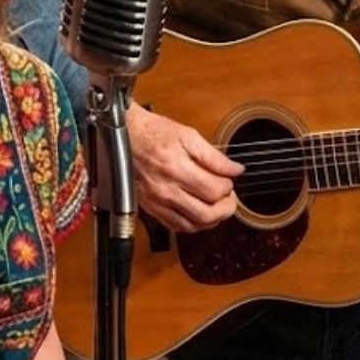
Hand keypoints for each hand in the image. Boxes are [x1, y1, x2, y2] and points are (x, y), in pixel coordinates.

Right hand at [125, 103, 241, 231]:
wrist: (125, 136)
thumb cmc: (153, 132)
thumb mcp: (188, 135)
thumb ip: (213, 156)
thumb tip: (235, 170)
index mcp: (176, 167)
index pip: (214, 190)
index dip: (228, 187)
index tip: (229, 179)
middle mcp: (166, 189)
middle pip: (207, 214)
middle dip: (226, 208)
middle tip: (230, 198)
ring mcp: (157, 201)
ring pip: (193, 225)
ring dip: (212, 219)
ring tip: (217, 206)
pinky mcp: (151, 208)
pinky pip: (176, 227)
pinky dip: (193, 224)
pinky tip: (199, 213)